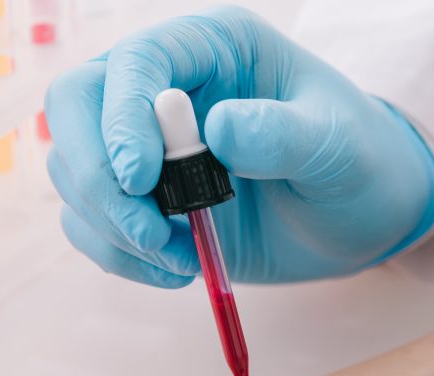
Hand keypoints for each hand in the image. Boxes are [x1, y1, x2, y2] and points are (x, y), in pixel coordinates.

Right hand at [44, 6, 433, 287]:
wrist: (359, 218)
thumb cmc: (359, 163)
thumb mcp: (337, 146)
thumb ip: (283, 133)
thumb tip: (217, 128)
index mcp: (212, 48)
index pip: (135, 61)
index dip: (123, 117)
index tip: (143, 180)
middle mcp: (164, 88)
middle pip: (74, 108)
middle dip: (96, 177)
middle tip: (149, 233)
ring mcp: (146, 147)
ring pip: (74, 172)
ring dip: (113, 227)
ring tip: (182, 258)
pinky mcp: (143, 202)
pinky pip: (91, 224)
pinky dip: (120, 256)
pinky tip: (176, 269)